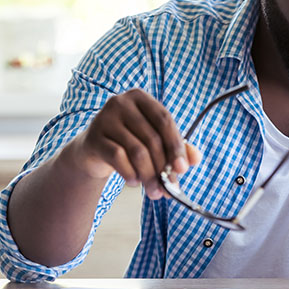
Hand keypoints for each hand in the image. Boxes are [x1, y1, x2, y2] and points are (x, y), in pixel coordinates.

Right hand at [63, 89, 200, 198]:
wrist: (93, 150)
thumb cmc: (130, 141)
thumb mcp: (154, 140)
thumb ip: (176, 147)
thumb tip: (195, 159)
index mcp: (140, 98)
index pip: (164, 120)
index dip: (176, 145)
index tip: (183, 169)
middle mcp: (121, 102)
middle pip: (152, 138)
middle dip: (162, 167)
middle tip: (167, 188)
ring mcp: (104, 118)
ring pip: (137, 151)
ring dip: (149, 175)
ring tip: (153, 190)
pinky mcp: (93, 137)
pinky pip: (118, 158)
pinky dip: (130, 174)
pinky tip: (134, 182)